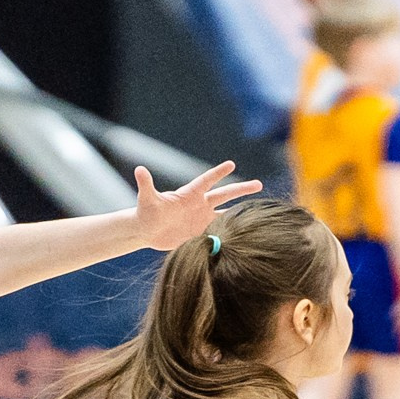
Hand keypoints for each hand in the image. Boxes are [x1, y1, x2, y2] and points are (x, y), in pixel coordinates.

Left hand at [131, 161, 262, 252]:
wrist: (147, 230)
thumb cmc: (146, 212)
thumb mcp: (147, 199)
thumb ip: (146, 185)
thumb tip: (139, 169)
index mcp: (189, 194)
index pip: (207, 181)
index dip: (218, 173)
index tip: (231, 164)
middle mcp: (199, 204)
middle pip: (225, 194)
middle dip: (242, 189)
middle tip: (259, 184)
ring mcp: (202, 218)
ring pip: (226, 213)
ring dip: (240, 212)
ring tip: (260, 210)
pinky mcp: (201, 233)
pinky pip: (219, 232)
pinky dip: (230, 232)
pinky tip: (245, 235)